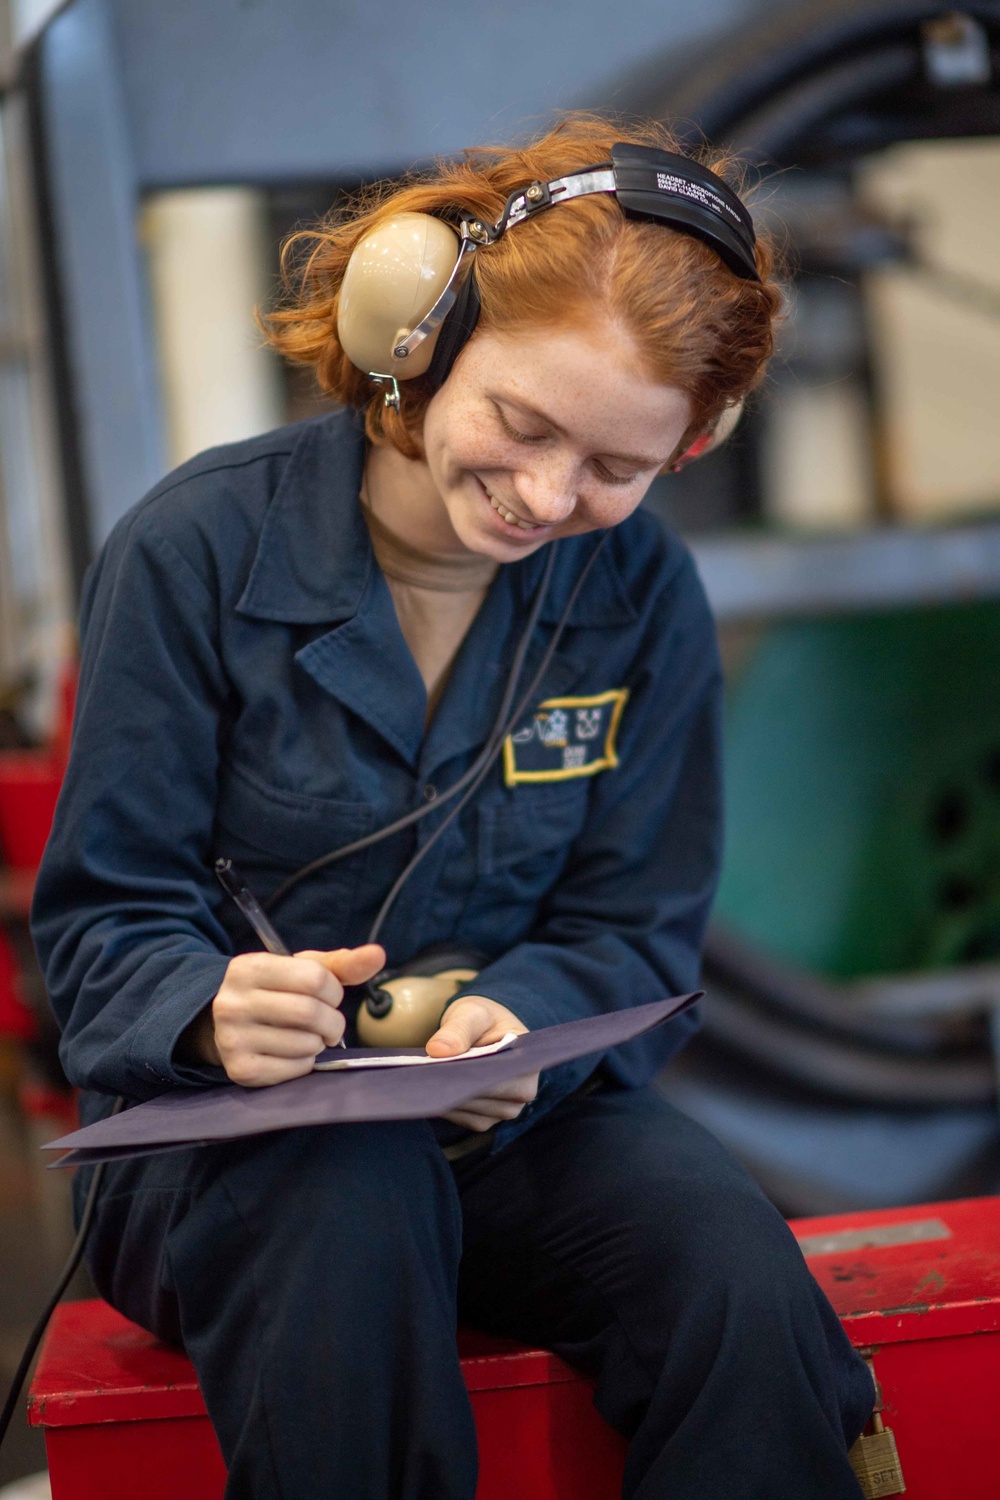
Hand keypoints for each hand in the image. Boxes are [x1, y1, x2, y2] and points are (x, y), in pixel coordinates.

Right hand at [187, 944, 385, 1086]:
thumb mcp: (300, 970)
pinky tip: (293, 1052)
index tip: (330, 995)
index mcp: (248, 968)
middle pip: (311, 1013)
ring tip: (307, 1036)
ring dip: (319, 1042)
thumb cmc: (273, 992)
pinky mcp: (241, 1070)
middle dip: (332, 1021)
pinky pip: (296, 1068)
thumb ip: (340, 964)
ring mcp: (233, 1038)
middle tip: (329, 1023)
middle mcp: (234, 1002)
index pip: (314, 978)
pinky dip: (306, 1062)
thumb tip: (378, 954)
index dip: (334, 990)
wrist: (222, 1026)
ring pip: (306, 1044)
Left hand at [426, 995, 538, 1131]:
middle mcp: (522, 1093)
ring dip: (447, 1099)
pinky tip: (431, 1091)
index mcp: (527, 1064)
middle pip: (483, 1099)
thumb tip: (437, 1051)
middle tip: (423, 1075)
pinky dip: (446, 1106)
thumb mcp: (472, 1013)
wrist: (483, 1028)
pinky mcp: (486, 1118)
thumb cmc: (483, 1018)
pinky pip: (463, 1118)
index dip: (469, 1077)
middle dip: (454, 1088)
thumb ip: (458, 1029)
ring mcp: (505, 1110)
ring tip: (424, 1081)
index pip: (498, 1079)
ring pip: (471, 1113)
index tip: (441, 1070)